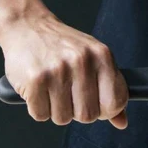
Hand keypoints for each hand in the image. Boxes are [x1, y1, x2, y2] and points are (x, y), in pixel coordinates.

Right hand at [0, 13, 127, 127]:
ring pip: (63, 118)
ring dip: (56, 111)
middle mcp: (81, 61)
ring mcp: (57, 70)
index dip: (105, 111)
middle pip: (88, 116)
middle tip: (68, 95)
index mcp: (102, 56)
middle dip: (77, 112)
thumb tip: (121, 122)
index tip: (96, 105)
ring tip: (51, 89)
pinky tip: (38, 89)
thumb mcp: (93, 59)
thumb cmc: (62, 46)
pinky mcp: (34, 79)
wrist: (26, 25)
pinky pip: (40, 115)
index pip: (115, 103)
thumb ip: (110, 90)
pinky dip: (37, 108)